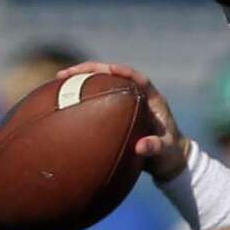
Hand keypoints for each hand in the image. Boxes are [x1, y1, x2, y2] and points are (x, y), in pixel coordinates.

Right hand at [57, 61, 189, 181]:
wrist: (168, 160)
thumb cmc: (170, 154)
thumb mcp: (166, 152)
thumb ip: (156, 147)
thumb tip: (141, 146)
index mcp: (153, 100)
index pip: (138, 79)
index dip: (124, 72)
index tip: (110, 69)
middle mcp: (138, 96)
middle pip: (113, 75)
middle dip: (91, 71)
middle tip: (68, 74)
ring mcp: (126, 102)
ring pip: (102, 84)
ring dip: (82, 80)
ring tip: (59, 80)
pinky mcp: (116, 111)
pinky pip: (98, 99)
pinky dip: (82, 97)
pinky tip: (63, 100)